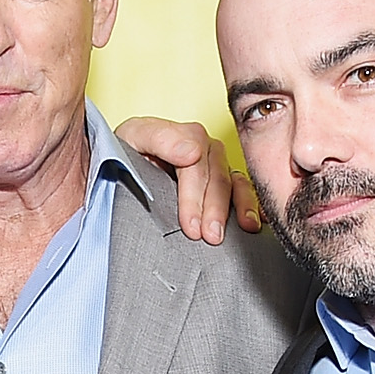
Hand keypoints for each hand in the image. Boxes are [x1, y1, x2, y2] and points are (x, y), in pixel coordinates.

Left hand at [114, 115, 261, 241]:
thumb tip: (191, 152)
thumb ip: (159, 139)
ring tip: (243, 230)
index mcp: (185, 136)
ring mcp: (216, 166)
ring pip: (235, 184)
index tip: (190, 225)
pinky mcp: (223, 184)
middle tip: (211, 237)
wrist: (117, 168)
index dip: (194, 196)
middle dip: (215, 209)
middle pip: (218, 177)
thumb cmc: (123, 153)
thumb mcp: (131, 139)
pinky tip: (257, 223)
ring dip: (240, 208)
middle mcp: (205, 149)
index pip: (196, 163)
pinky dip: (252, 206)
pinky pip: (244, 191)